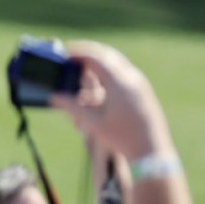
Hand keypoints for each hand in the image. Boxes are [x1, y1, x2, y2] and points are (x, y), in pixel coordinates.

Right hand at [50, 41, 173, 158]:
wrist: (150, 150)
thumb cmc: (121, 136)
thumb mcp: (92, 121)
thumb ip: (71, 106)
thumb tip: (54, 97)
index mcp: (119, 82)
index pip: (95, 57)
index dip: (78, 53)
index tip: (65, 54)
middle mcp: (131, 78)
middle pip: (107, 55)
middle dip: (88, 53)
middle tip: (71, 56)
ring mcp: (139, 84)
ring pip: (115, 63)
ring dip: (98, 64)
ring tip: (81, 73)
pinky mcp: (142, 91)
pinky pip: (122, 74)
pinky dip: (107, 73)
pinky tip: (97, 87)